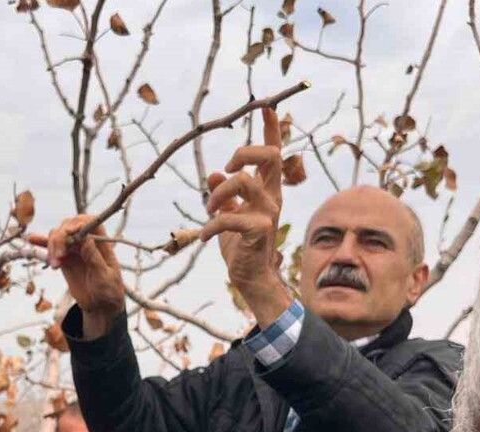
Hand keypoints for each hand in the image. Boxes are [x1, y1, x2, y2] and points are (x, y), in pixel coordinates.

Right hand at [30, 215, 125, 338]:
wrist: (100, 306)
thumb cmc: (109, 291)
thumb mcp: (104, 277)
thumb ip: (95, 259)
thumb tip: (87, 239)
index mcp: (101, 243)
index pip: (90, 223)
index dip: (79, 223)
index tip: (70, 232)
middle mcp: (87, 242)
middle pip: (69, 227)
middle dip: (61, 238)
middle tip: (59, 255)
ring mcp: (74, 249)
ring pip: (58, 237)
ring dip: (52, 247)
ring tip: (54, 265)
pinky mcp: (64, 258)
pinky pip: (51, 248)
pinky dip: (41, 243)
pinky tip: (32, 240)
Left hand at [202, 107, 292, 327]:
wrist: (250, 277)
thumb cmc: (240, 245)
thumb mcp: (228, 214)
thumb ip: (224, 194)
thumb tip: (214, 173)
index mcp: (266, 190)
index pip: (273, 153)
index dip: (271, 128)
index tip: (267, 106)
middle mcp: (271, 197)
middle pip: (269, 155)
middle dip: (243, 152)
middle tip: (227, 170)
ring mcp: (267, 213)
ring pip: (242, 180)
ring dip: (217, 192)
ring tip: (208, 210)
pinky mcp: (258, 231)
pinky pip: (230, 216)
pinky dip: (212, 224)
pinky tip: (205, 236)